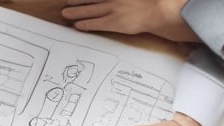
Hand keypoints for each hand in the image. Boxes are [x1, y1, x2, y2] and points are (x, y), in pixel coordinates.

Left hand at [62, 0, 198, 41]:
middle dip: (76, 1)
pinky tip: (77, 26)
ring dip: (76, 12)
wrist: (157, 10)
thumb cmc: (147, 2)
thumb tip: (109, 3)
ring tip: (66, 14)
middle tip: (67, 3)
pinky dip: (86, 24)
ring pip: (89, 11)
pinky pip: (96, 24)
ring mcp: (113, 10)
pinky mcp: (115, 23)